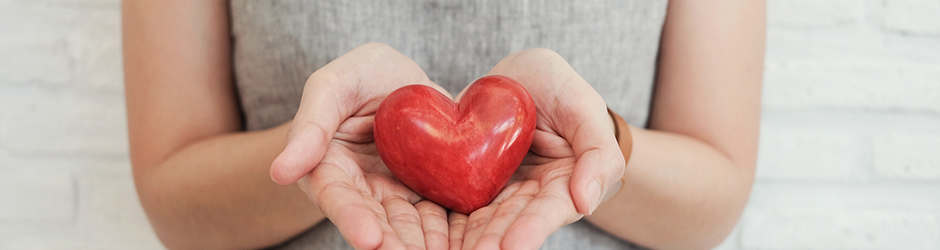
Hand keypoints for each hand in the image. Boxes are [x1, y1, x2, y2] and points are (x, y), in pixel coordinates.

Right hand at [270, 43, 450, 249]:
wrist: (402, 79)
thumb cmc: (360, 76)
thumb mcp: (333, 85)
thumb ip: (310, 125)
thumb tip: (280, 172)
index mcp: (327, 169)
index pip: (337, 198)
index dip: (352, 220)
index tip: (370, 240)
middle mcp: (360, 190)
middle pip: (375, 221)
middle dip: (393, 242)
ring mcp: (395, 194)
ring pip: (409, 225)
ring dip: (422, 243)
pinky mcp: (426, 192)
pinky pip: (438, 214)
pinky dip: (449, 230)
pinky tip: (463, 241)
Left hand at [449, 48, 625, 249]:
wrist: (520, 78)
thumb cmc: (561, 89)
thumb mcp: (584, 107)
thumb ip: (598, 152)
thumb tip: (587, 202)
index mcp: (565, 184)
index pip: (550, 210)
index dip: (532, 227)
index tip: (513, 246)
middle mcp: (531, 195)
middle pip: (511, 222)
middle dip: (495, 241)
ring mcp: (499, 191)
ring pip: (483, 219)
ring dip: (470, 238)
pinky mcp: (471, 182)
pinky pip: (458, 203)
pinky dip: (448, 223)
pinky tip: (434, 238)